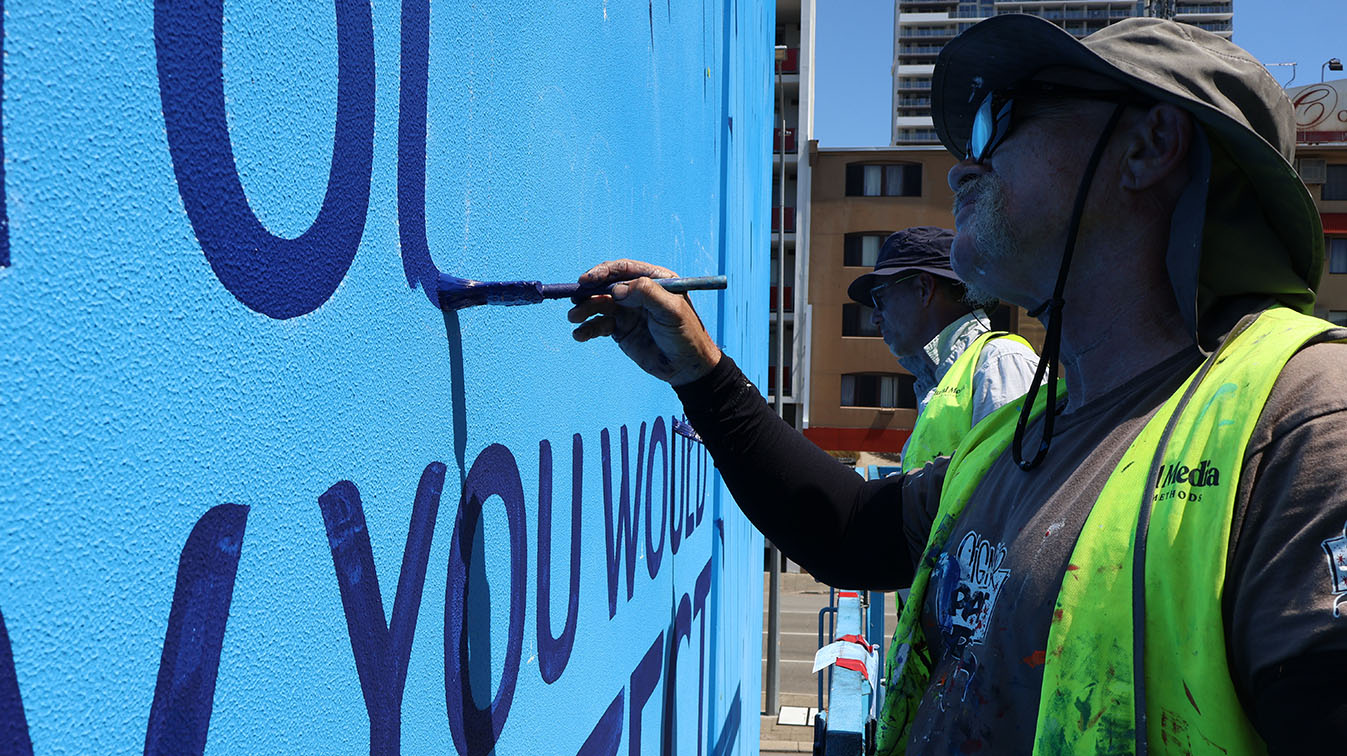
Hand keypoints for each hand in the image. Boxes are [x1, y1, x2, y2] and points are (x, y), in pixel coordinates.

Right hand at [568, 259, 721, 385]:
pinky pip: (599, 325)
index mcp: (654, 280)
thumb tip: (617, 289)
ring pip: (599, 304)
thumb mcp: (671, 310)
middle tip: (575, 300)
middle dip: (589, 291)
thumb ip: (647, 294)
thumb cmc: (686, 334)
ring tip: (574, 318)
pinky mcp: (620, 329)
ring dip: (584, 310)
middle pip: (607, 286)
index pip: (624, 269)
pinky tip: (579, 335)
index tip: (586, 281)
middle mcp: (638, 292)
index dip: (603, 272)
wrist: (686, 367)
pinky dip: (587, 329)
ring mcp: (627, 311)